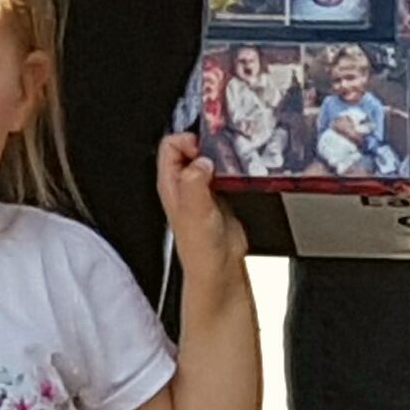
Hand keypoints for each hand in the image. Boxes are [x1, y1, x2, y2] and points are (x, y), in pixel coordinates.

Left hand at [158, 133, 248, 277]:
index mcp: (170, 184)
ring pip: (208, 160)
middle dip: (206, 146)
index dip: (187, 141)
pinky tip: (239, 175)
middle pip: (190, 148)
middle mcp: (184, 184)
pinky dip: (232, 170)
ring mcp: (202, 190)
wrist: (220, 268)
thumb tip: (201, 161)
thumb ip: (195, 181)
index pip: (169, 145)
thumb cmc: (201, 248)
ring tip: (231, 162)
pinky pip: (224, 174)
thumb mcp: (195, 210)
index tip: (204, 151)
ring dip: (220, 157)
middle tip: (221, 154)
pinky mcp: (220, 196)